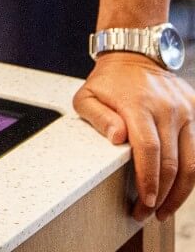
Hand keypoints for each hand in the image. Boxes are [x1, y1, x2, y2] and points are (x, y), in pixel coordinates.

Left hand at [74, 52, 194, 221]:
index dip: (148, 178)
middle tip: (148, 213)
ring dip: (180, 192)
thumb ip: (97, 117)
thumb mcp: (87, 96)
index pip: (148, 149)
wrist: (134, 56)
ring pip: (191, 162)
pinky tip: (179, 189)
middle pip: (171, 162)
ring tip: (164, 210)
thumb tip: (116, 137)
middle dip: (162, 194)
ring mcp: (185, 110)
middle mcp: (166, 108)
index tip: (144, 201)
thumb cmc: (107, 83)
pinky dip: (191, 175)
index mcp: (137, 104)